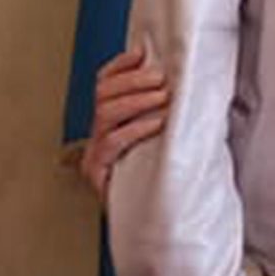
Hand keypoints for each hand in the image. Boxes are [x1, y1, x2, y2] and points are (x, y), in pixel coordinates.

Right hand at [80, 46, 169, 200]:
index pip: (103, 83)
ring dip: (137, 100)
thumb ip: (161, 111)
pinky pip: (113, 142)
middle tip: (161, 78)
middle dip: (133, 80)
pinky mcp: (98, 173)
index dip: (120, 66)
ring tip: (163, 97)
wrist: (148, 221)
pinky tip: (159, 123)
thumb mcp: (160, 137)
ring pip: (105, 113)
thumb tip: (180, 81)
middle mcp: (96, 135)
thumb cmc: (158, 176)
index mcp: (107, 122)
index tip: (141, 54)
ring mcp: (94, 154)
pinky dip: (138, 128)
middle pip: (103, 93)